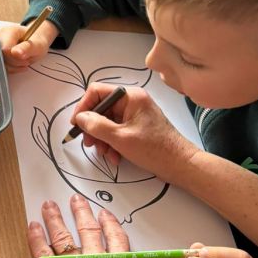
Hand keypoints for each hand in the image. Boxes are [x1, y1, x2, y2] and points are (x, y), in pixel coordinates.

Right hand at [0, 18, 57, 71]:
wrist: (33, 42)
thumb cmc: (35, 42)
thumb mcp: (37, 45)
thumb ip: (27, 48)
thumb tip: (16, 52)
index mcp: (8, 31)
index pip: (5, 49)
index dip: (16, 58)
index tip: (26, 58)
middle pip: (1, 57)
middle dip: (15, 63)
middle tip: (26, 60)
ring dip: (13, 67)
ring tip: (22, 61)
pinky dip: (10, 69)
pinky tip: (18, 65)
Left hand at [28, 194, 160, 257]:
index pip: (114, 236)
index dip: (107, 222)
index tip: (103, 214)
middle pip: (87, 229)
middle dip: (81, 212)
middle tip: (75, 200)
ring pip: (62, 236)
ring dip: (54, 218)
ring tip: (48, 206)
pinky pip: (42, 254)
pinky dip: (36, 238)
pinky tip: (33, 227)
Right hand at [73, 84, 199, 182]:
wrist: (180, 165)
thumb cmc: (154, 149)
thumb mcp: (120, 138)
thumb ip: (96, 126)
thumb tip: (80, 118)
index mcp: (130, 96)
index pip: (97, 91)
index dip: (83, 107)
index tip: (76, 125)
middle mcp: (132, 101)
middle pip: (101, 108)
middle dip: (93, 128)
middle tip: (89, 144)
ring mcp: (135, 114)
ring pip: (107, 122)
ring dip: (102, 139)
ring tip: (105, 154)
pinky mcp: (137, 126)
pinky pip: (117, 130)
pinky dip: (112, 143)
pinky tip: (115, 157)